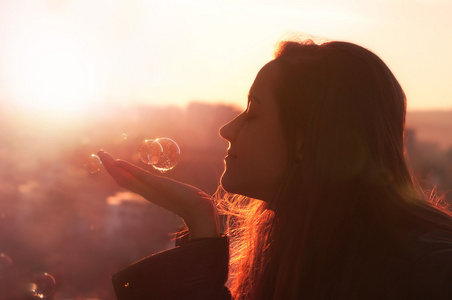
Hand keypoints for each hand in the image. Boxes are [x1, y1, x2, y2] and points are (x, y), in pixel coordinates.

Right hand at [97, 151, 219, 238]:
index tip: (109, 160)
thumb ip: (170, 190)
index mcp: (149, 193)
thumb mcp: (176, 193)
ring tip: (102, 154)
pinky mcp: (160, 186)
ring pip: (126, 179)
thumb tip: (170, 187)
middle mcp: (146, 192)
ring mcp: (151, 190)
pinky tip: (119, 162)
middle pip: (121, 179)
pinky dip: (128, 169)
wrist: (200, 211)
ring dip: (112, 166)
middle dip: (109, 166)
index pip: (127, 181)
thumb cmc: (191, 203)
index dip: (116, 171)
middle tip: (99, 153)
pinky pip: (141, 177)